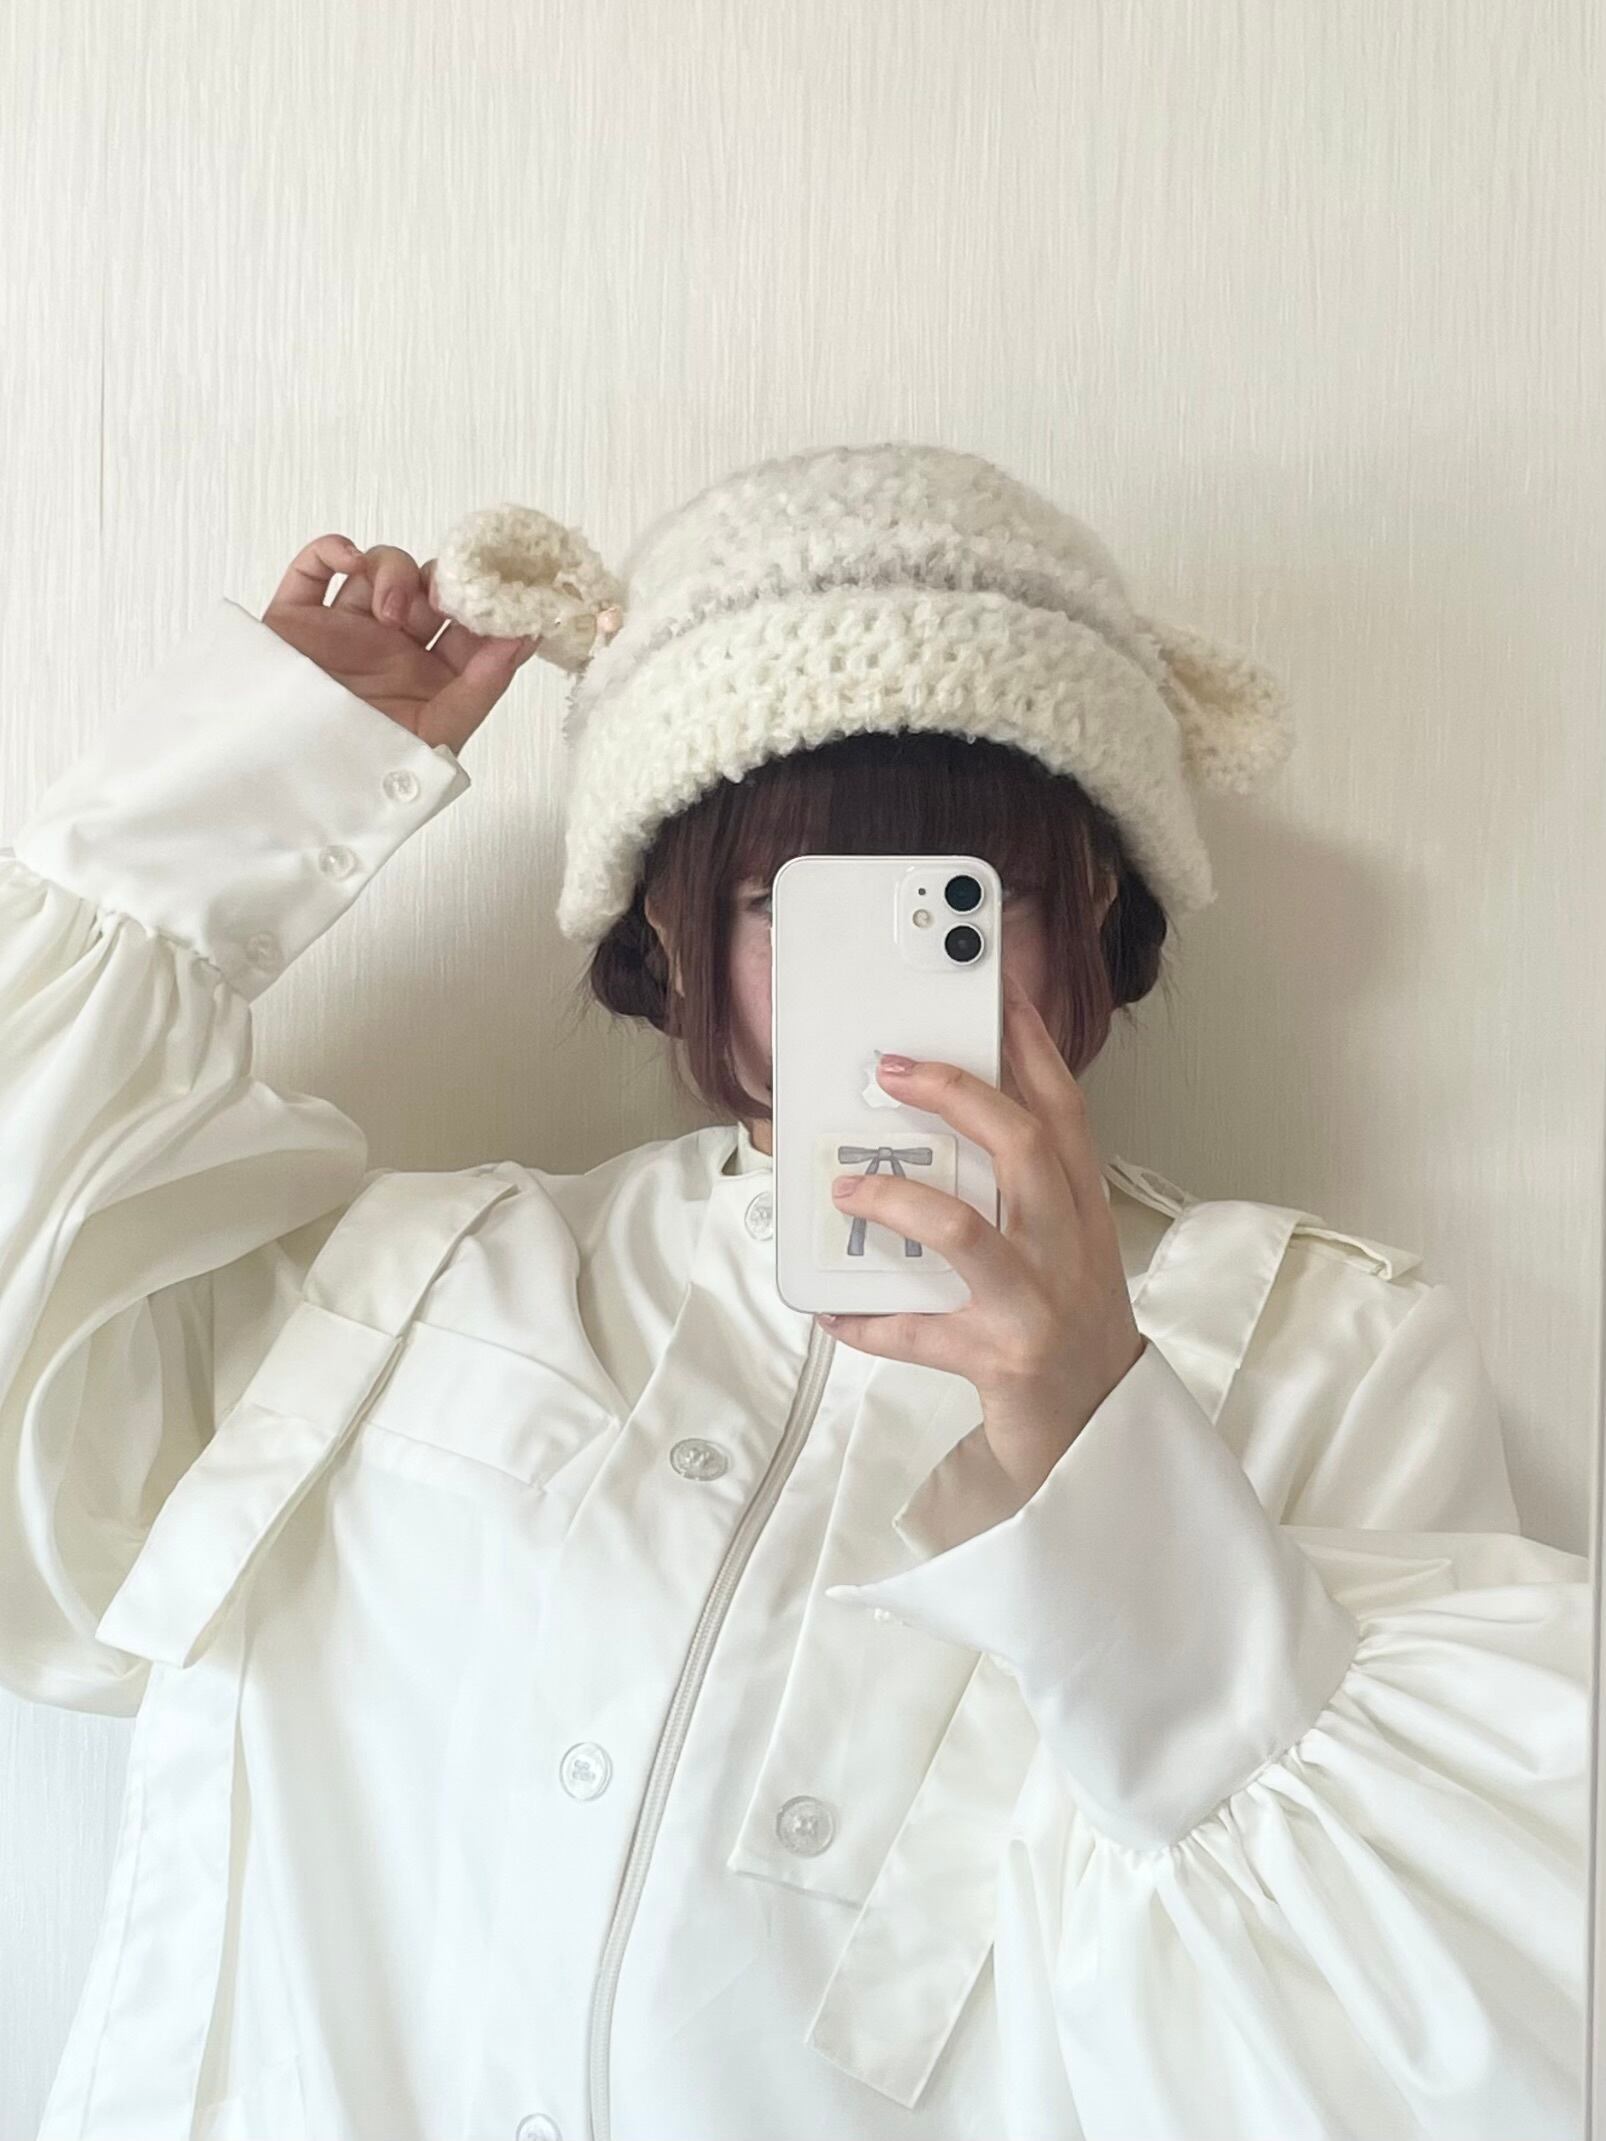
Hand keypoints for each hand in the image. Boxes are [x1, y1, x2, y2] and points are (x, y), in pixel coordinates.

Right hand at [261, 533, 547, 754]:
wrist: (284, 780)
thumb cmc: (364, 771)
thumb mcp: (437, 735)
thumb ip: (482, 686)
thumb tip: (525, 636)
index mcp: (430, 677)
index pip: (469, 627)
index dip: (487, 605)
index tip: (503, 588)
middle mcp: (391, 650)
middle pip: (427, 589)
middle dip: (439, 584)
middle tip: (441, 599)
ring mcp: (344, 630)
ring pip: (378, 570)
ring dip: (392, 573)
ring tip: (388, 611)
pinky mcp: (297, 620)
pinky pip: (314, 569)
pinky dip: (331, 550)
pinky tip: (348, 562)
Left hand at [817, 968, 1146, 1497]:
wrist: (1100, 1428)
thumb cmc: (1067, 1320)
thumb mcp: (1060, 1244)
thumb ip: (1014, 1189)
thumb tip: (927, 1132)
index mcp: (1081, 1206)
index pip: (1063, 1108)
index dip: (1031, 1046)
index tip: (997, 991)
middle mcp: (1067, 1244)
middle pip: (1022, 1146)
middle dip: (958, 1096)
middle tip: (892, 1068)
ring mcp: (1037, 1301)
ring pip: (967, 1233)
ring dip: (899, 1200)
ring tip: (847, 1183)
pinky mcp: (1003, 1359)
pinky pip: (919, 1332)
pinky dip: (869, 1320)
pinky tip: (831, 1308)